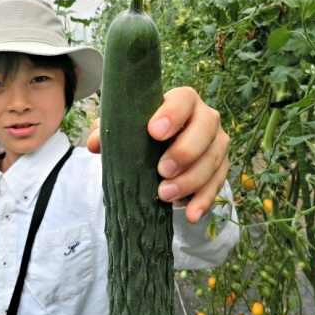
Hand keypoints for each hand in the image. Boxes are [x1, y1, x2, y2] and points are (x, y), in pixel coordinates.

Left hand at [87, 87, 229, 223]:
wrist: (162, 148)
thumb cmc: (142, 134)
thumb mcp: (125, 130)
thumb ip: (107, 132)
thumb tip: (94, 143)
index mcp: (183, 101)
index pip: (183, 100)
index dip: (172, 114)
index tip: (154, 132)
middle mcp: (206, 117)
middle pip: (205, 129)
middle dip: (185, 152)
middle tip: (162, 170)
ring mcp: (217, 143)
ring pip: (213, 159)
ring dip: (191, 180)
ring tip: (165, 195)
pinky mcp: (221, 167)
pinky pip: (218, 183)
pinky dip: (204, 200)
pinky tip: (191, 215)